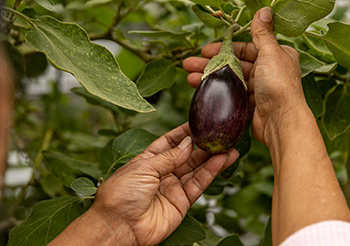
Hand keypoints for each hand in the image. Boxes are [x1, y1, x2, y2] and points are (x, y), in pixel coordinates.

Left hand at [90, 123, 237, 245]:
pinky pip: (199, 184)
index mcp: (147, 160)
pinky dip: (211, 172)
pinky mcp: (181, 203)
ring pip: (196, 169)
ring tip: (229, 147)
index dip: (183, 133)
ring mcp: (172, 188)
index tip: (199, 123)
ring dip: (213, 158)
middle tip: (220, 135)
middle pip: (186, 156)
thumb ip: (169, 156)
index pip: (168, 142)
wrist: (119, 225)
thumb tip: (188, 143)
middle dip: (203, 146)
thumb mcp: (144, 167)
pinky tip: (222, 160)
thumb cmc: (121, 193)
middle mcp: (161, 173)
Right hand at [183, 7, 304, 146]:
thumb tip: (264, 9)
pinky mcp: (251, 104)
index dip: (224, 47)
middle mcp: (269, 70)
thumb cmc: (279, 85)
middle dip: (212, 62)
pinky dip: (215, 90)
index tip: (206, 49)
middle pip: (235, 62)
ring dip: (209, 76)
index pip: (246, 47)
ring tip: (189, 76)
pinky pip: (230, 93)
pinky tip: (200, 88)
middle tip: (190, 62)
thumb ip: (262, 33)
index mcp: (276, 55)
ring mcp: (259, 88)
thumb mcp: (270, 53)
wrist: (282, 121)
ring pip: (230, 78)